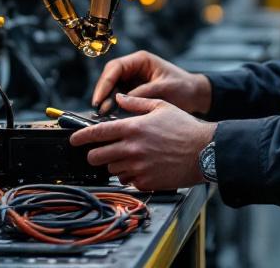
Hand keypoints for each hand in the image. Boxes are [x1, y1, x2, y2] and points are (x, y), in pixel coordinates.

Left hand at [70, 93, 215, 190]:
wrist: (205, 151)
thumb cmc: (185, 128)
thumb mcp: (161, 106)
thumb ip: (137, 103)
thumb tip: (120, 97)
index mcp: (132, 127)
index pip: (97, 133)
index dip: (81, 137)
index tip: (74, 140)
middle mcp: (131, 148)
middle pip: (97, 156)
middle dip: (95, 154)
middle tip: (100, 152)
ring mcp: (138, 167)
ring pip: (112, 170)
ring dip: (114, 165)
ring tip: (129, 158)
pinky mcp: (146, 181)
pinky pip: (128, 181)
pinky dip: (129, 176)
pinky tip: (140, 168)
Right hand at [90, 50, 211, 115]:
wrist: (195, 96)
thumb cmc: (183, 87)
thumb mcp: (165, 88)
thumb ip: (143, 92)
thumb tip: (120, 100)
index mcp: (140, 60)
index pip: (115, 67)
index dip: (105, 82)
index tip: (99, 98)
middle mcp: (133, 68)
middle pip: (110, 78)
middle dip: (103, 93)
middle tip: (98, 110)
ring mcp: (132, 80)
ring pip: (111, 89)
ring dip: (106, 101)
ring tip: (103, 116)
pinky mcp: (133, 92)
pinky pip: (118, 98)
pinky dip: (114, 107)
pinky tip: (111, 118)